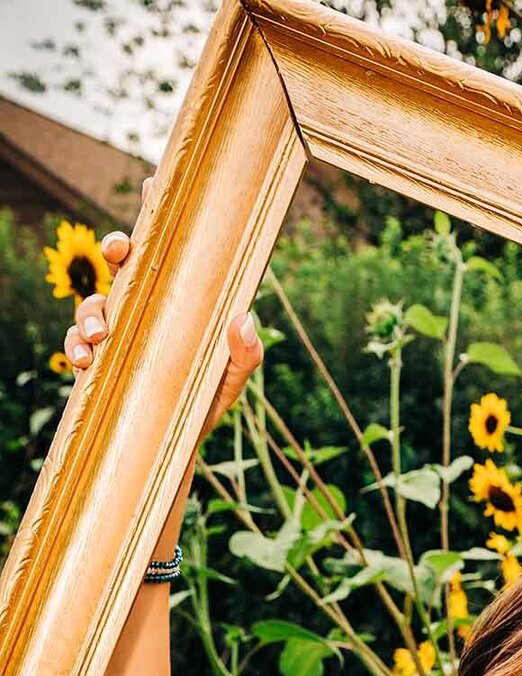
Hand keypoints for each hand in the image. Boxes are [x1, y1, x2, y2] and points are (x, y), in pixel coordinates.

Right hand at [62, 174, 263, 441]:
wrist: (180, 442)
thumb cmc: (208, 399)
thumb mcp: (233, 378)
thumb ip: (245, 354)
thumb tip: (244, 320)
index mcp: (173, 299)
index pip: (164, 250)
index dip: (155, 215)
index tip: (152, 186)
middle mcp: (142, 308)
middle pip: (122, 264)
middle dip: (114, 249)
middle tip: (118, 252)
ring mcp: (118, 332)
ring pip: (93, 302)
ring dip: (89, 309)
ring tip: (98, 332)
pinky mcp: (99, 361)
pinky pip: (76, 344)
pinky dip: (75, 347)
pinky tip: (85, 358)